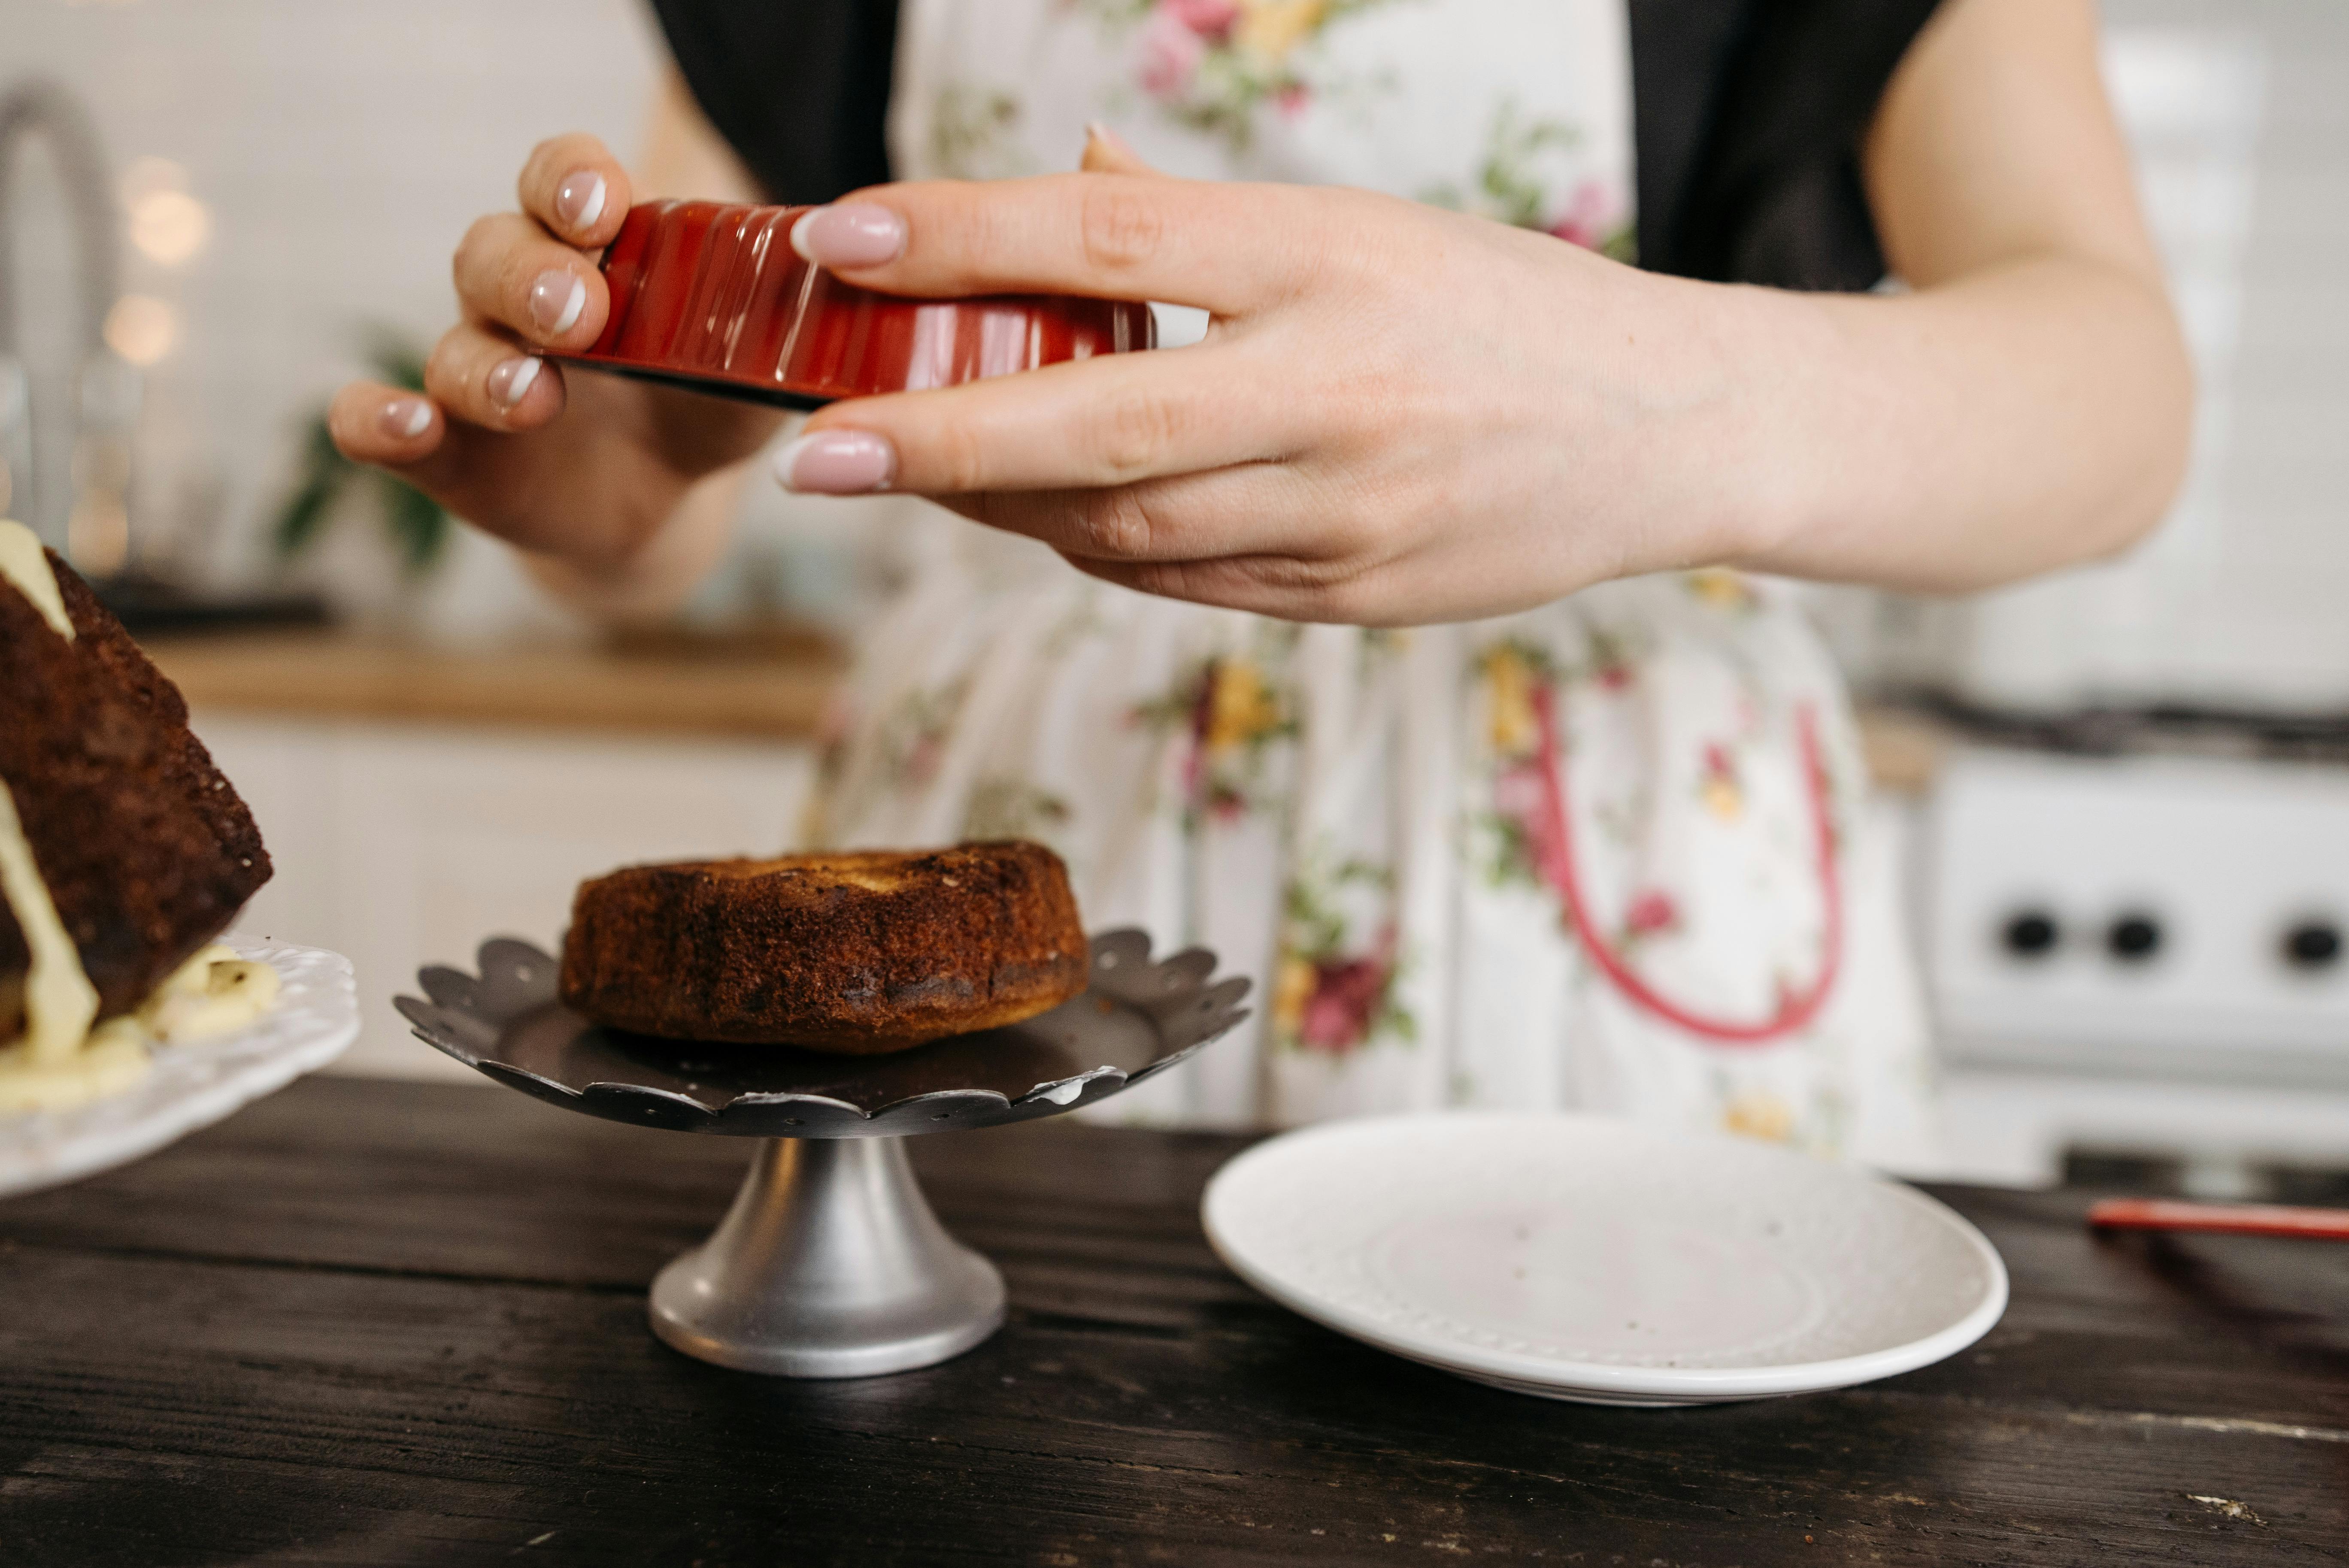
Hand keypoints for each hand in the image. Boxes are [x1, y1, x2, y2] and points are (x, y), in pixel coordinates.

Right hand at [326, 134, 783, 584]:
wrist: (659, 501)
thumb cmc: (702, 405)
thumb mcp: (755, 369)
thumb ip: (783, 332)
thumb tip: (846, 289)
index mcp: (592, 252)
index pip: (563, 182)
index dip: (572, 183)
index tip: (604, 207)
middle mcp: (520, 298)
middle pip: (495, 252)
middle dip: (534, 275)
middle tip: (582, 312)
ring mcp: (478, 373)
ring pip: (453, 343)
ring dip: (488, 363)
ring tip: (534, 389)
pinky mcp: (451, 454)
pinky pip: (379, 429)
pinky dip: (376, 423)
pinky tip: (400, 422)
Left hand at [771, 137, 1786, 625]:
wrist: (1675, 429)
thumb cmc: (1501, 308)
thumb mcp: (1366, 226)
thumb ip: (1206, 225)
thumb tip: (1070, 189)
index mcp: (1327, 258)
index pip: (1107, 241)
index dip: (960, 240)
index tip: (840, 243)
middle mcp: (1332, 387)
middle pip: (1092, 425)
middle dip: (934, 442)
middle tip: (816, 456)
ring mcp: (1346, 509)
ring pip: (1122, 528)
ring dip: (1001, 508)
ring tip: (918, 473)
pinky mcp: (1356, 596)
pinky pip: (1183, 582)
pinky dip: (1096, 552)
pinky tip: (1045, 520)